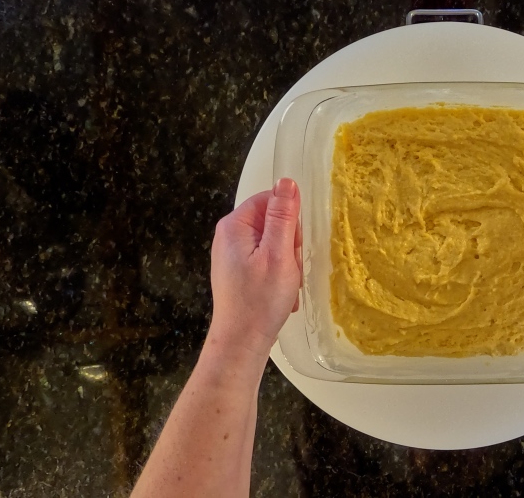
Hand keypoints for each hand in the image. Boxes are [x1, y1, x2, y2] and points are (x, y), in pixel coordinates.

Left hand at [209, 178, 302, 355]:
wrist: (242, 341)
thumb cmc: (260, 300)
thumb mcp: (279, 253)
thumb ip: (283, 216)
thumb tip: (286, 181)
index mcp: (235, 226)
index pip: (271, 200)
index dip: (289, 220)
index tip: (294, 245)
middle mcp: (229, 236)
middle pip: (273, 221)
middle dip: (290, 244)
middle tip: (289, 268)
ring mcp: (233, 254)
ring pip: (274, 243)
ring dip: (287, 262)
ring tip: (286, 284)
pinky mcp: (239, 270)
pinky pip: (267, 260)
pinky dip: (279, 274)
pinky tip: (281, 292)